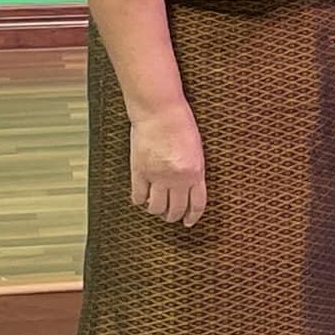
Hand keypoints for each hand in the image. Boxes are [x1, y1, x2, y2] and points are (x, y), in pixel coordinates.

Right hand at [129, 100, 205, 226]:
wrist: (160, 112)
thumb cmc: (181, 125)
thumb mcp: (197, 150)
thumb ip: (194, 169)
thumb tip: (190, 186)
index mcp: (195, 172)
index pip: (197, 203)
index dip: (193, 216)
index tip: (189, 222)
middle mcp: (177, 178)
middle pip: (175, 208)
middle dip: (174, 216)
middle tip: (171, 217)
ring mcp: (156, 176)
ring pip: (156, 206)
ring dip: (156, 211)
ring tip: (156, 209)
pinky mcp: (139, 171)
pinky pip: (138, 195)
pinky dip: (139, 201)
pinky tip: (141, 200)